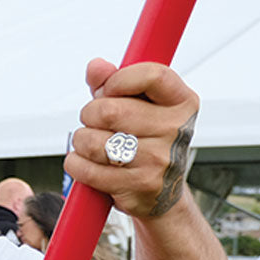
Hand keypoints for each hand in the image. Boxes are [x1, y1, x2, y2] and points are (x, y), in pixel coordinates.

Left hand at [65, 59, 198, 219]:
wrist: (161, 192)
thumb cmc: (145, 140)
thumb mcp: (136, 105)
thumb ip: (113, 82)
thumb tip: (96, 67)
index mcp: (182, 102)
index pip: (151, 75)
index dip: (118, 80)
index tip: (107, 90)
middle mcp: (177, 130)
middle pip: (109, 111)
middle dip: (89, 115)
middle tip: (94, 123)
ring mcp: (160, 159)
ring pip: (92, 142)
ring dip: (81, 142)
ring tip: (93, 145)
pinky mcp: (141, 185)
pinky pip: (87, 169)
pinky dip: (76, 165)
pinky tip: (87, 163)